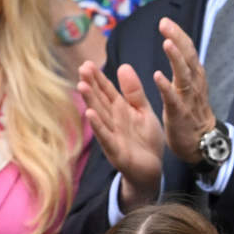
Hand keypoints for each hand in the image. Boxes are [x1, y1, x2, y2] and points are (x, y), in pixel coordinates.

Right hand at [79, 60, 163, 208]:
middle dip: (91, 85)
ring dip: (90, 102)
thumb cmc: (145, 140)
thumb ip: (134, 92)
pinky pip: (106, 137)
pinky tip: (89, 114)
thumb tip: (123, 66)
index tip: (88, 63)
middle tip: (82, 68)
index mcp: (121, 110)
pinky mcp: (116, 151)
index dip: (99, 78)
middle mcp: (113, 121)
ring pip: (100, 116)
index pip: (107, 91)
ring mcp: (112, 136)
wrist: (152, 170)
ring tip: (81, 86)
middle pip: (101, 100)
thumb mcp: (143, 111)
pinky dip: (98, 126)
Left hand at [153, 18, 214, 164]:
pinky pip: (173, 99)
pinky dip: (166, 87)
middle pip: (187, 58)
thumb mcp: (188, 86)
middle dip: (177, 39)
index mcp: (194, 77)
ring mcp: (188, 99)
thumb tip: (176, 44)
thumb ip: (183, 66)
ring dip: (175, 58)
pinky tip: (157, 76)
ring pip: (183, 75)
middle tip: (165, 23)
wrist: (202, 142)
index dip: (178, 35)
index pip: (187, 51)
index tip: (166, 21)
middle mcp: (193, 84)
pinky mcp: (180, 113)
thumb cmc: (191, 113)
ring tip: (166, 43)